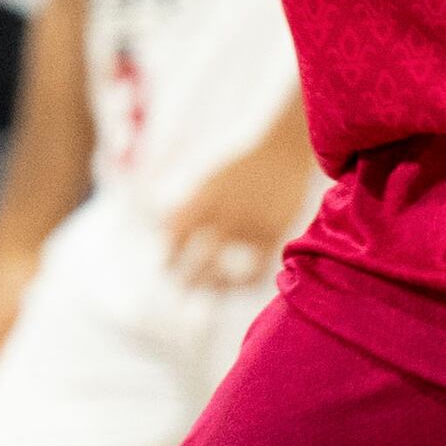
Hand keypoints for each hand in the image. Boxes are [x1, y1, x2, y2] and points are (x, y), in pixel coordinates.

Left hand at [163, 143, 316, 286]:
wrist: (281, 153)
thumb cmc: (243, 167)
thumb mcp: (210, 181)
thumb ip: (192, 205)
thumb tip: (168, 228)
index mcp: (202, 198)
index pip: (176, 232)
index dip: (170, 252)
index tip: (164, 267)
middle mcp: (223, 214)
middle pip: (198, 255)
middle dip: (187, 277)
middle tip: (181, 290)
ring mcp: (249, 226)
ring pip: (228, 267)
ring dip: (216, 284)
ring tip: (211, 292)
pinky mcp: (274, 234)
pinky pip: (258, 267)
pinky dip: (248, 280)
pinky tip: (242, 284)